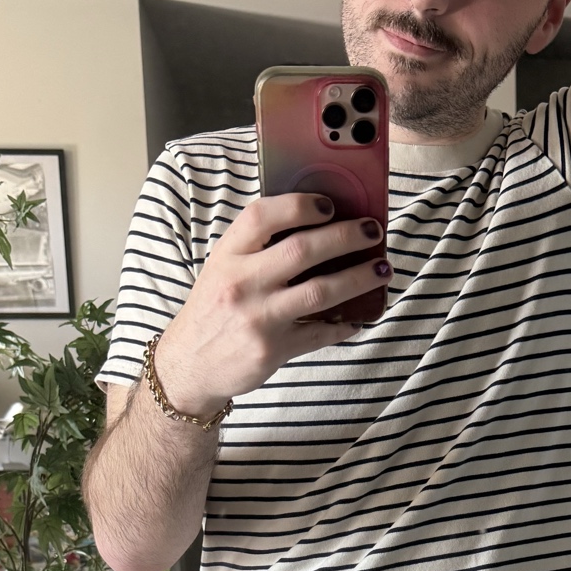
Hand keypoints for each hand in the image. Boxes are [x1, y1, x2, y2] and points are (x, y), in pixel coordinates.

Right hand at [153, 195, 387, 418]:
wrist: (189, 366)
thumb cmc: (213, 311)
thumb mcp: (221, 270)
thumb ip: (256, 248)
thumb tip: (315, 226)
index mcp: (228, 256)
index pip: (263, 216)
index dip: (300, 206)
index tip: (330, 205)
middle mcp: (241, 283)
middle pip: (302, 250)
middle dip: (346, 237)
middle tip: (372, 231)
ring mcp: (258, 318)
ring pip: (320, 291)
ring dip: (359, 278)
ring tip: (381, 269)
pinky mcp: (272, 350)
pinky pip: (319, 333)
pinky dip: (344, 324)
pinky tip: (359, 316)